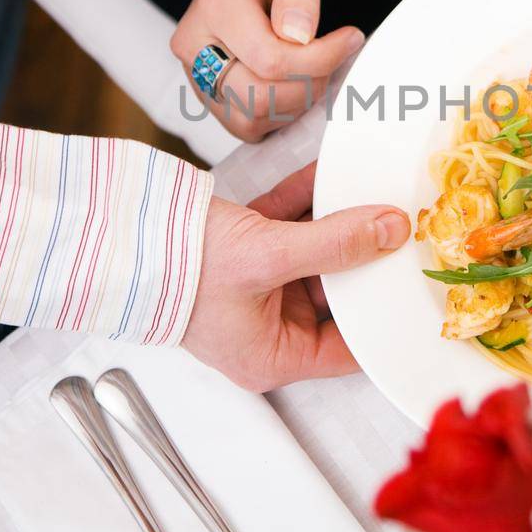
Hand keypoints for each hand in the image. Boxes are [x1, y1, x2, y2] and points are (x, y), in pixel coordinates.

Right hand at [171, 0, 363, 140]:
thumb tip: (300, 36)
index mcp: (214, 8)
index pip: (269, 58)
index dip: (320, 58)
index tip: (350, 39)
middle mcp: (194, 48)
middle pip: (258, 96)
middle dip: (310, 83)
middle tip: (334, 55)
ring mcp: (197, 80)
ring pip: (252, 118)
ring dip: (297, 102)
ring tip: (314, 68)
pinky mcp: (211, 102)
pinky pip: (248, 127)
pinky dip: (281, 114)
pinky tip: (295, 83)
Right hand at [182, 162, 410, 390]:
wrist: (118, 231)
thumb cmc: (180, 268)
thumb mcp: (269, 257)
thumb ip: (335, 244)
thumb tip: (391, 230)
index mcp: (272, 356)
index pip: (347, 348)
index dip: (381, 317)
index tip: (413, 286)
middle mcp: (265, 327)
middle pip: (335, 294)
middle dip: (364, 258)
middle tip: (403, 230)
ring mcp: (254, 287)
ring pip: (313, 254)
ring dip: (337, 223)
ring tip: (372, 194)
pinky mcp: (241, 249)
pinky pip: (286, 227)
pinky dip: (305, 202)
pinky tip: (327, 176)